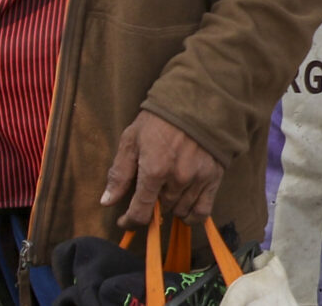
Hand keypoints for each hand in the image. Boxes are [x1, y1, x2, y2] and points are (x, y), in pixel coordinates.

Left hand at [101, 111, 224, 227]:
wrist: (198, 101)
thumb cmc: (160, 119)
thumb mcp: (132, 139)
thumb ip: (119, 173)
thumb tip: (107, 201)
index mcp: (154, 171)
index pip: (140, 212)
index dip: (130, 221)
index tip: (125, 221)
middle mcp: (177, 179)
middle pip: (160, 210)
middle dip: (151, 205)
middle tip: (149, 193)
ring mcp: (198, 180)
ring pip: (180, 210)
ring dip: (170, 207)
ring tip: (166, 194)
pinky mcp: (214, 178)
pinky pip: (203, 210)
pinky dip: (192, 215)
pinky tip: (184, 209)